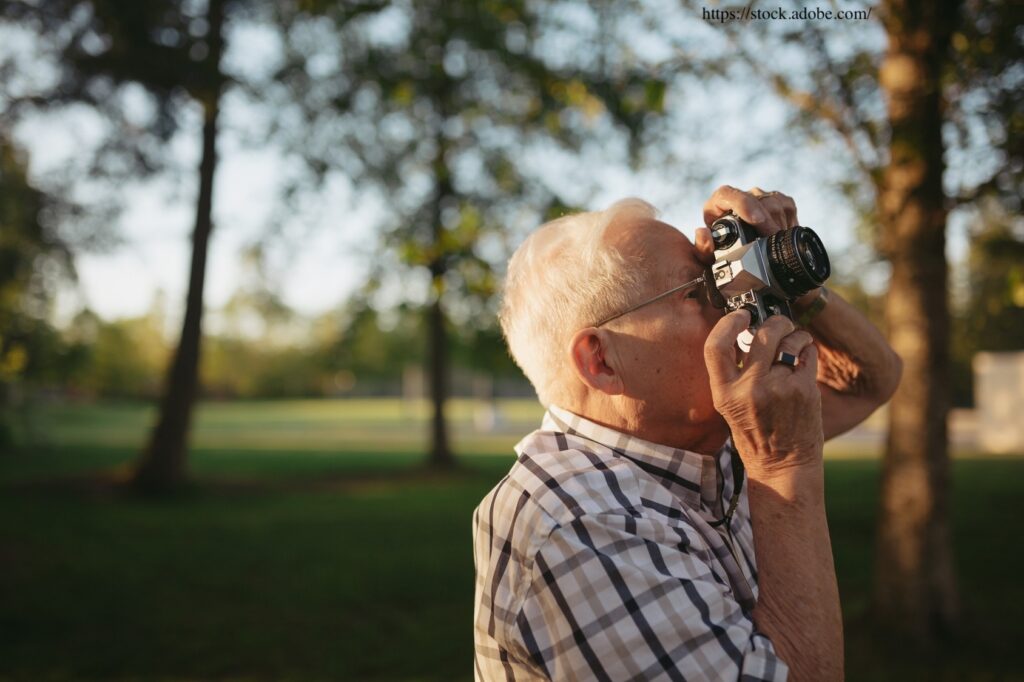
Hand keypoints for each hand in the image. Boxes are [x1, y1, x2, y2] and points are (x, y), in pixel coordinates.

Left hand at [694, 185, 802, 261]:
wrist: (737, 255)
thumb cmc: (719, 254)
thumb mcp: (708, 257)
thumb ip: (702, 249)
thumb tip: (702, 233)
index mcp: (717, 204)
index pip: (727, 194)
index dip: (744, 204)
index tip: (756, 220)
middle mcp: (738, 196)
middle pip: (757, 199)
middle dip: (767, 221)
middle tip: (772, 240)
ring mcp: (758, 196)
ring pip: (775, 202)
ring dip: (778, 224)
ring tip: (777, 242)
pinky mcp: (775, 200)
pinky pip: (787, 206)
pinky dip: (788, 222)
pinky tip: (783, 236)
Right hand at [704, 308, 822, 477]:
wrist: (784, 467)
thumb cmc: (756, 435)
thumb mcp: (731, 405)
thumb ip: (734, 373)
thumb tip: (746, 333)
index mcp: (724, 393)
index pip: (716, 345)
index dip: (729, 323)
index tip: (742, 315)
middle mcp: (749, 389)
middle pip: (761, 335)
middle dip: (774, 322)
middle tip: (780, 324)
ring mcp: (779, 388)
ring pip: (789, 341)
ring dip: (795, 335)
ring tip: (797, 342)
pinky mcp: (804, 390)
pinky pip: (807, 354)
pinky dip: (808, 351)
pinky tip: (805, 359)